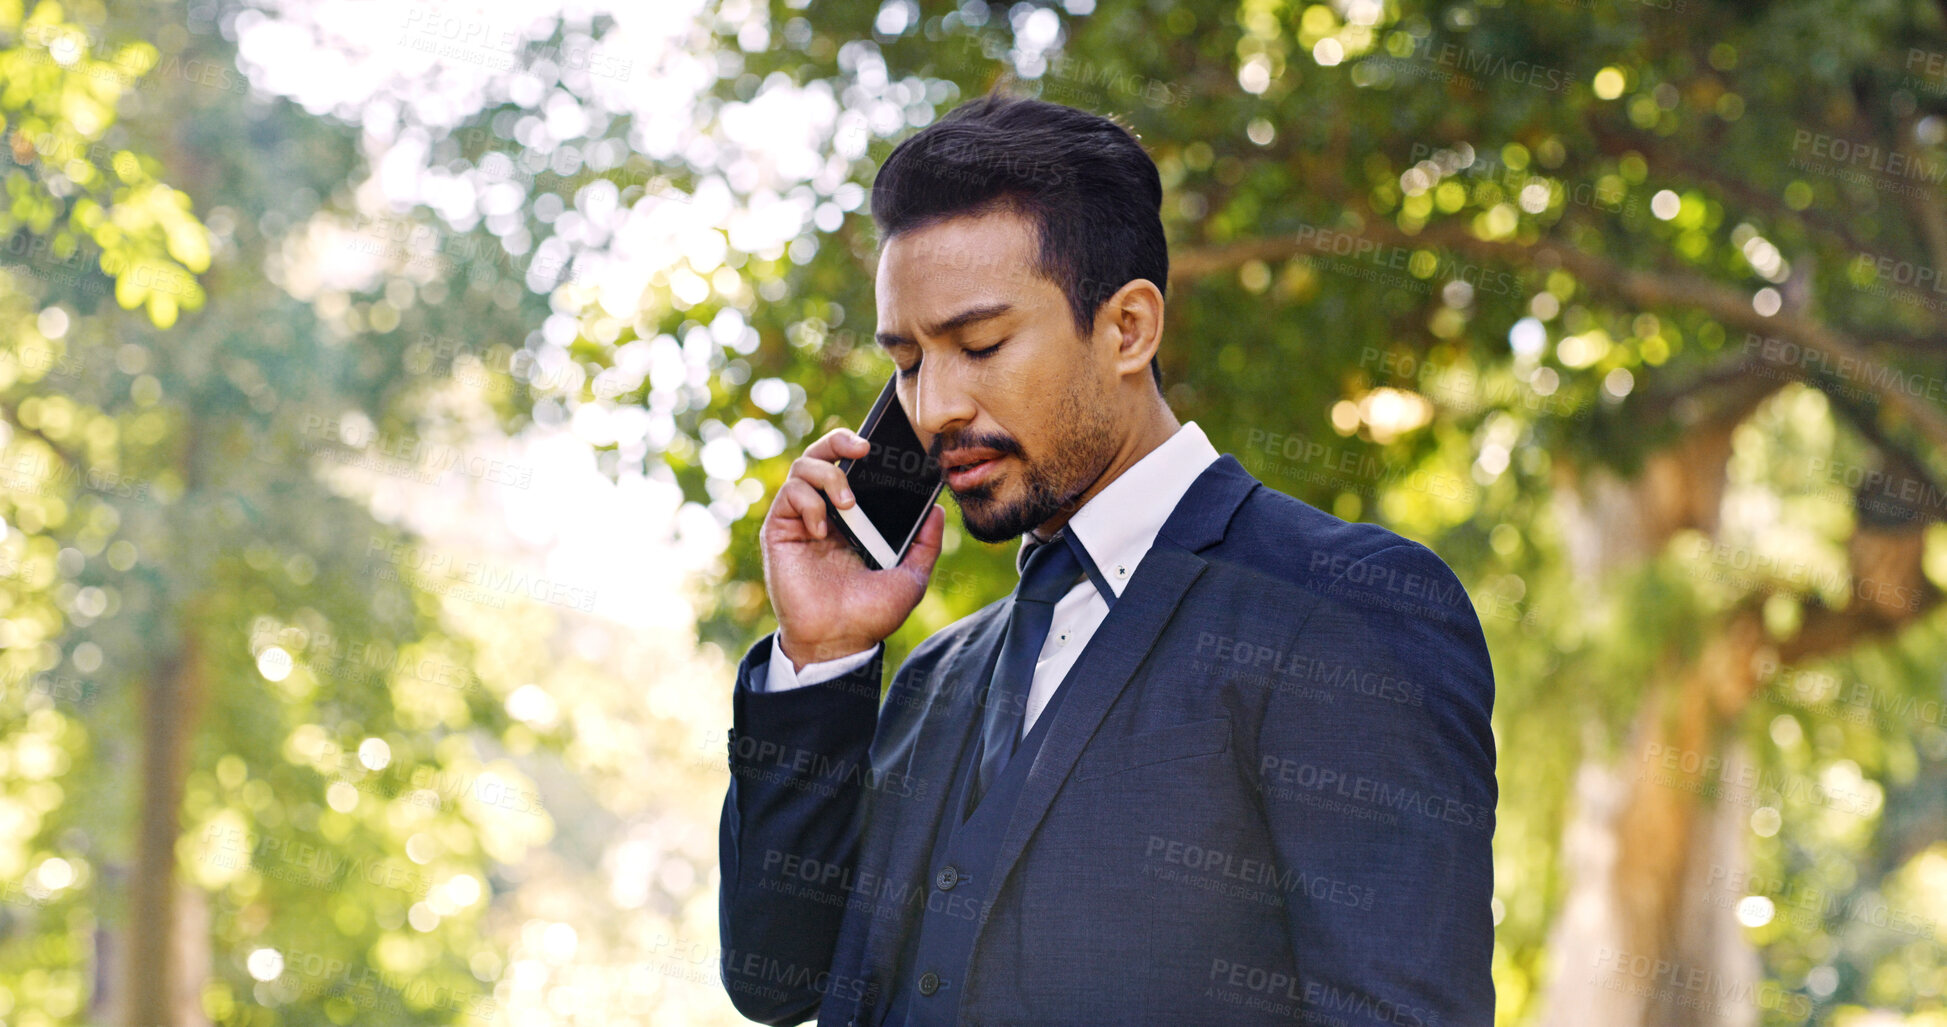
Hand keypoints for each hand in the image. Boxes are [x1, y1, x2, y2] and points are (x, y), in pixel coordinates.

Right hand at [761, 428, 946, 671]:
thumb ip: (926, 543)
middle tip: (863, 448)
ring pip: (802, 466)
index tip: (885, 446)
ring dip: (828, 474)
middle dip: (840, 440)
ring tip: (848, 502)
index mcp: (854, 519)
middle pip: (823, 455)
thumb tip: (935, 509)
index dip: (862, 449)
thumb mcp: (912, 576)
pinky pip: (789, 495)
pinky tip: (823, 528)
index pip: (853, 468)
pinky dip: (809, 502)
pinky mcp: (780, 531)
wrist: (839, 642)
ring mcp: (801, 520)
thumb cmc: (870, 614)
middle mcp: (826, 513)